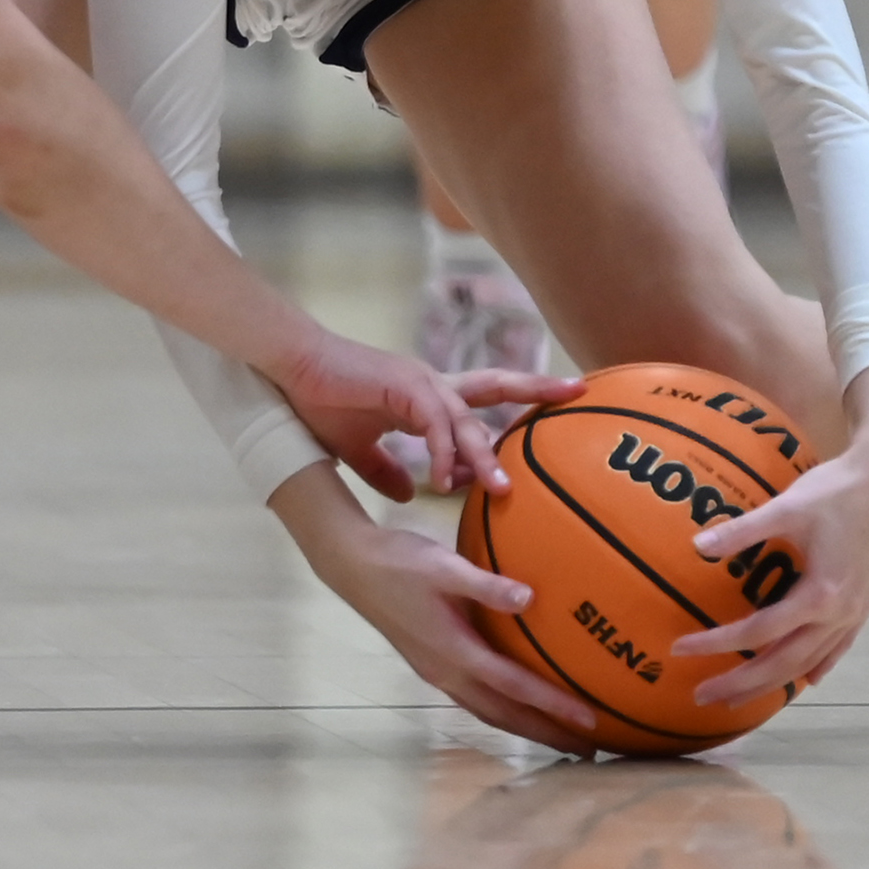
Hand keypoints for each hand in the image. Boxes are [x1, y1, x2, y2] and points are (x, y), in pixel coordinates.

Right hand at [275, 335, 581, 502]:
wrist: (290, 375)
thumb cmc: (321, 402)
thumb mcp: (360, 448)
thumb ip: (386, 469)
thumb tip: (410, 493)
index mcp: (427, 397)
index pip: (482, 396)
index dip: (515, 400)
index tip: (549, 414)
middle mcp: (432, 386)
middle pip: (495, 384)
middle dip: (537, 388)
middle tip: (578, 390)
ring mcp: (419, 382)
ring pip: (465, 418)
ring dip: (484, 454)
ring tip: (501, 489)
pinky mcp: (401, 385)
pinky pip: (432, 424)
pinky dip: (441, 453)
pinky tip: (443, 481)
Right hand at [277, 467, 603, 754]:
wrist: (352, 567)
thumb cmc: (400, 562)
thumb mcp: (445, 566)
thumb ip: (487, 585)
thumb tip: (530, 599)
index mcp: (454, 652)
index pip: (514, 687)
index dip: (554, 706)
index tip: (590, 722)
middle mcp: (447, 673)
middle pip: (506, 715)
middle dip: (548, 734)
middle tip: (591, 751)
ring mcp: (438, 673)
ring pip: (490, 713)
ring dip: (527, 729)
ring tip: (563, 740)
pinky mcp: (432, 666)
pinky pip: (477, 701)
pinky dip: (505, 712)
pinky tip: (518, 708)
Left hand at [669, 427, 868, 706]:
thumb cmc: (834, 490)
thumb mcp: (785, 507)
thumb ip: (742, 530)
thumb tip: (697, 547)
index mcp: (820, 595)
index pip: (758, 632)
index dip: (717, 643)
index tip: (680, 648)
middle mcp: (841, 614)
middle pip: (784, 662)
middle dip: (742, 684)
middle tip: (702, 698)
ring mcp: (857, 613)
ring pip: (811, 662)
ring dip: (774, 683)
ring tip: (741, 698)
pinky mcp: (866, 604)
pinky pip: (838, 648)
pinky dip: (816, 665)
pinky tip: (806, 679)